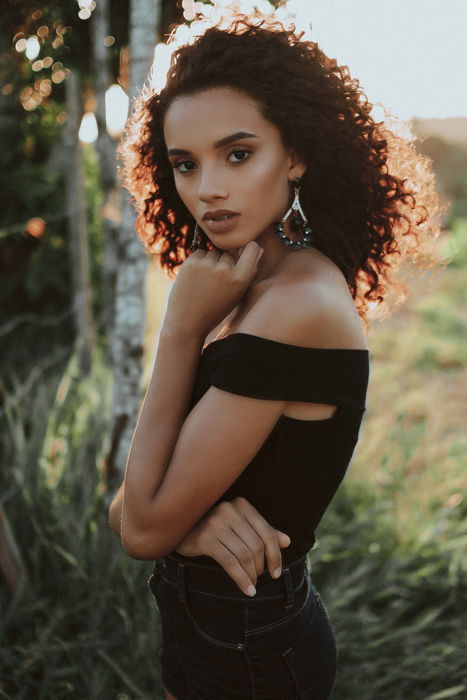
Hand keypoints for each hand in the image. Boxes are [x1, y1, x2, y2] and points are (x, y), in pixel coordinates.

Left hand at [165, 241, 263, 336]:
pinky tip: (194, 280)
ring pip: (213, 253)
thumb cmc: (215, 310)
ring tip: (204, 284)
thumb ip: (249, 272)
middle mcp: (226, 269)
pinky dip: (197, 263)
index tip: (241, 254)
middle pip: (229, 254)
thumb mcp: (237, 295)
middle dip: (224, 264)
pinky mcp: (191, 263)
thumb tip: (259, 249)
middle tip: (215, 285)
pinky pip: (199, 253)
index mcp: (241, 278)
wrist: (187, 323)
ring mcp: (208, 265)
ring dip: (210, 263)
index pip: (252, 247)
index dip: (247, 248)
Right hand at [174, 497, 290, 596]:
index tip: (277, 573)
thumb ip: (262, 532)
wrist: (179, 529)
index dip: (275, 556)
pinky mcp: (205, 538)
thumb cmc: (213, 528)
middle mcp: (230, 510)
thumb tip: (287, 541)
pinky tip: (247, 590)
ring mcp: (216, 523)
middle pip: (257, 546)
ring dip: (251, 575)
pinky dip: (241, 579)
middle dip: (261, 568)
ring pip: (245, 555)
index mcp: (242, 505)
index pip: (267, 533)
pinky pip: (230, 563)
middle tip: (258, 578)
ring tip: (251, 585)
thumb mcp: (239, 527)